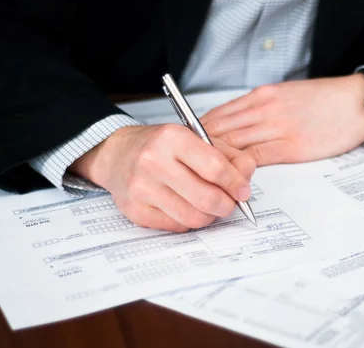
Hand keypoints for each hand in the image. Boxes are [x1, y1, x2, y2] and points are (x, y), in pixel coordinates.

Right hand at [69, 124, 255, 231]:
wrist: (117, 154)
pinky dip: (188, 220)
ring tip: (208, 205)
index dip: (236, 183)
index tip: (242, 190)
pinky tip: (185, 206)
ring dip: (209, 216)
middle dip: (226, 205)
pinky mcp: (135, 211)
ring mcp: (142, 188)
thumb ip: (228, 156)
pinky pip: (176, 226)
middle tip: (229, 203)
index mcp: (173, 138)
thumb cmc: (161, 147)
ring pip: (193, 217)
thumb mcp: (196, 139)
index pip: (216, 168)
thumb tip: (246, 178)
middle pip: (207, 198)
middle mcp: (154, 161)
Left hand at [201, 74, 363, 165]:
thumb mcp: (286, 95)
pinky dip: (239, 169)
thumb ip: (260, 108)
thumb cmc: (324, 100)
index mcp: (262, 96)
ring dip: (216, 162)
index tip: (188, 146)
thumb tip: (237, 124)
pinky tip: (229, 178)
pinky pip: (255, 158)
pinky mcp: (291, 146)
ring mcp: (277, 127)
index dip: (199, 132)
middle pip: (220, 130)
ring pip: (233, 145)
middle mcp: (264, 109)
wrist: (356, 102)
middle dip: (200, 150)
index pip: (219, 115)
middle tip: (186, 166)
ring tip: (202, 177)